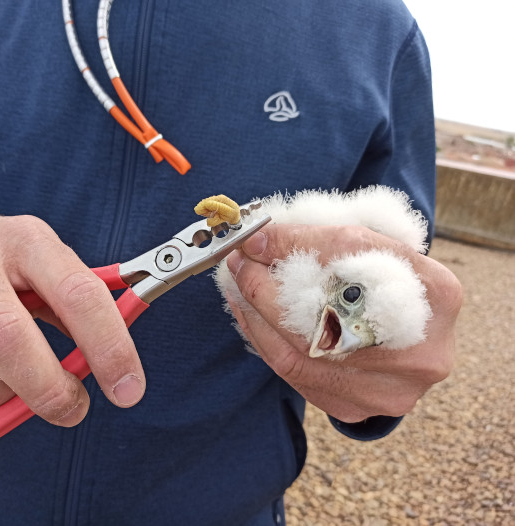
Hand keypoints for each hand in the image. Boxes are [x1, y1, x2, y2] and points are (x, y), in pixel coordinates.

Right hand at [0, 215, 145, 425]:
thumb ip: (81, 316)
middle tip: (73, 410)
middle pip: (5, 337)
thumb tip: (118, 374)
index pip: (76, 293)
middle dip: (48, 389)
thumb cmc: (10, 273)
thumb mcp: (50, 274)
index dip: (109, 347)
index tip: (128, 389)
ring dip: (3, 396)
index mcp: (25, 238)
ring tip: (20, 387)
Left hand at [225, 224, 461, 422]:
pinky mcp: (357, 408)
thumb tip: (258, 240)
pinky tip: (249, 316)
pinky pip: (294, 376)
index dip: (298, 249)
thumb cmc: (390, 283)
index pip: (357, 262)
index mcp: (438, 295)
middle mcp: (422, 352)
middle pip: (323, 319)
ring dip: (255, 317)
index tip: (255, 240)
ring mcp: (390, 390)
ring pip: (298, 356)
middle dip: (264, 289)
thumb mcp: (369, 248)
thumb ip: (317, 239)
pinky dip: (263, 341)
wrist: (410, 333)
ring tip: (236, 288)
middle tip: (238, 264)